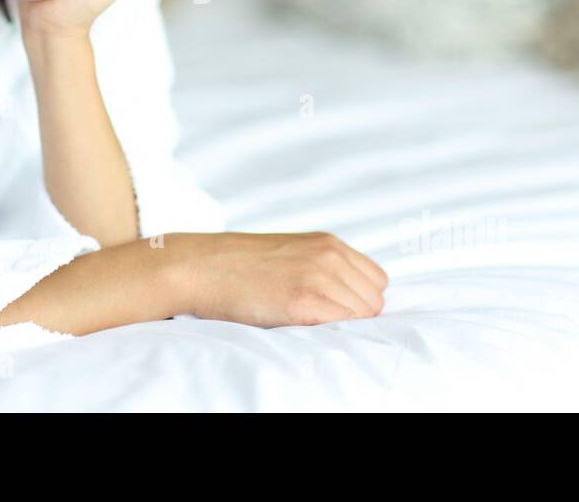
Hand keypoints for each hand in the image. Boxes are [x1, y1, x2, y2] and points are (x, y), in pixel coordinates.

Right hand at [170, 231, 388, 326]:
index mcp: (329, 244)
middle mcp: (329, 256)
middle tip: (317, 320)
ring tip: (306, 323)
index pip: (377, 281)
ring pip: (362, 317)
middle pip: (373, 302)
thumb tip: (352, 301)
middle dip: (353, 316)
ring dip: (341, 326)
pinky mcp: (303, 301)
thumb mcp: (292, 253)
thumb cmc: (241, 267)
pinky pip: (342, 326)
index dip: (359, 300)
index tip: (335, 310)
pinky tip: (303, 328)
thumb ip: (324, 267)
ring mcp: (318, 277)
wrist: (201, 267)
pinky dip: (330, 334)